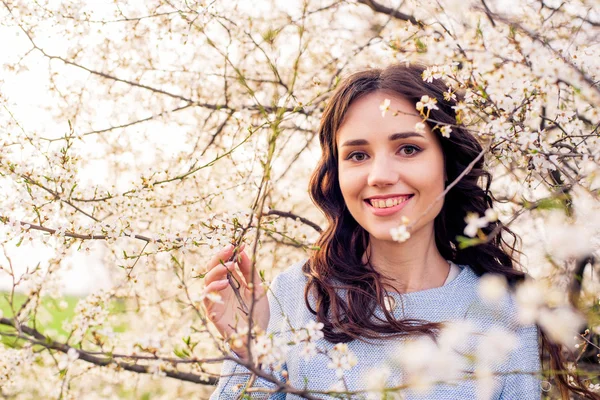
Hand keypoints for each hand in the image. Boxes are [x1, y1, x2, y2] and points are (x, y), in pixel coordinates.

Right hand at [202, 244, 268, 359]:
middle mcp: (221, 289)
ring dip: (217, 270)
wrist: (258, 338)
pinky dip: (213, 288)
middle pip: (212, 268)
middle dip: (219, 256)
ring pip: (207, 280)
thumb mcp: (257, 288)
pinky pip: (206, 298)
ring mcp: (215, 300)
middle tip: (229, 248)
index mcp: (231, 281)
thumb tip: (243, 251)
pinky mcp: (212, 312)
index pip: (224, 263)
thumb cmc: (257, 313)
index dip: (229, 252)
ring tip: (229, 265)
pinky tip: (225, 283)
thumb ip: (250, 271)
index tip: (238, 243)